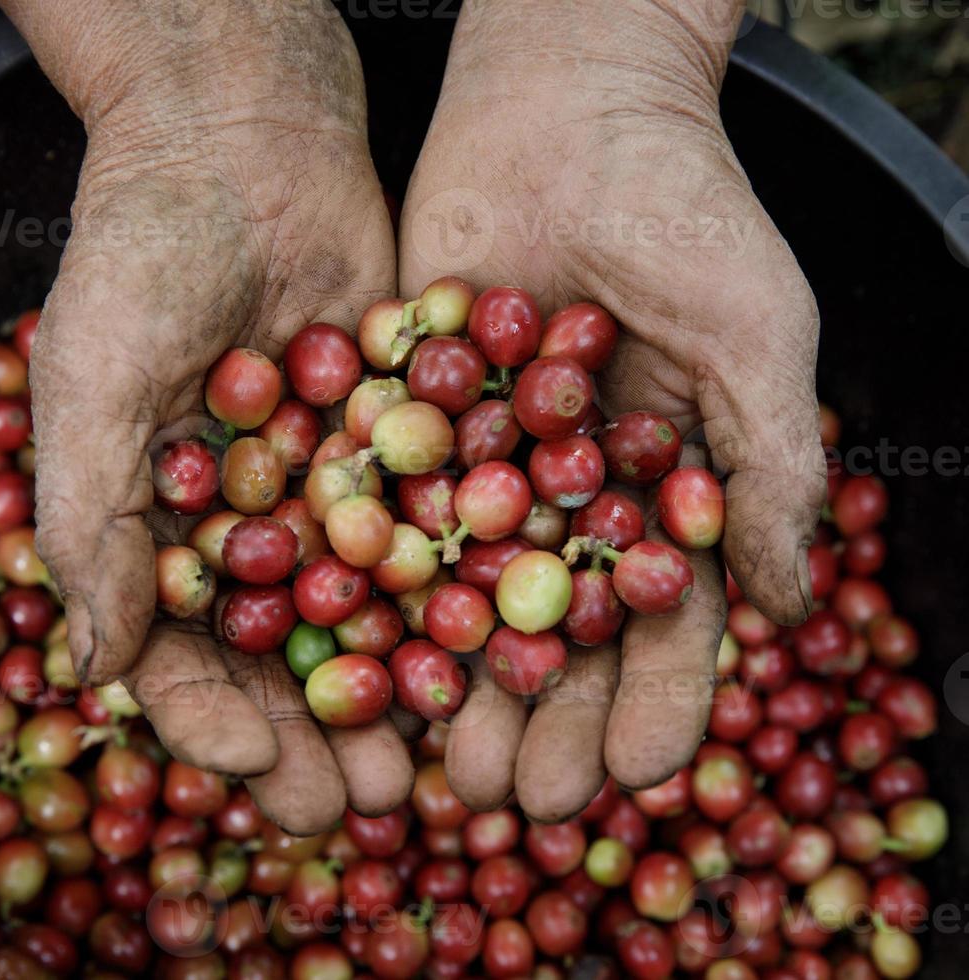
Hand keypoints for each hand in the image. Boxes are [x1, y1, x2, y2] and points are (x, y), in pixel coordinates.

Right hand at [0, 0, 411, 832]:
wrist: (240, 136)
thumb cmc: (139, 253)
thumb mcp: (91, 382)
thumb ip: (91, 522)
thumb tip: (97, 666)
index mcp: (162, 530)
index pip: (183, 654)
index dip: (217, 722)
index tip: (265, 772)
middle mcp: (252, 523)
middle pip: (291, 654)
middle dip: (329, 730)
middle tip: (377, 800)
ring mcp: (333, 484)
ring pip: (374, 608)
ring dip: (406, 683)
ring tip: (446, 752)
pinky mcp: (406, 437)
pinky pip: (435, 522)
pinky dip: (465, 583)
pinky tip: (504, 641)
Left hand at [399, 0, 826, 819]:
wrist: (571, 105)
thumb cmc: (690, 207)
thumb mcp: (756, 338)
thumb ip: (774, 473)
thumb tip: (795, 610)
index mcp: (656, 493)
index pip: (662, 623)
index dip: (656, 702)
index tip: (636, 774)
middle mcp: (561, 497)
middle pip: (552, 632)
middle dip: (541, 718)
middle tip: (514, 799)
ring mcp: (476, 466)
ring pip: (461, 596)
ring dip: (452, 683)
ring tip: (437, 763)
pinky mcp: (401, 424)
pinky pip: (384, 512)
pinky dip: (371, 585)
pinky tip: (358, 656)